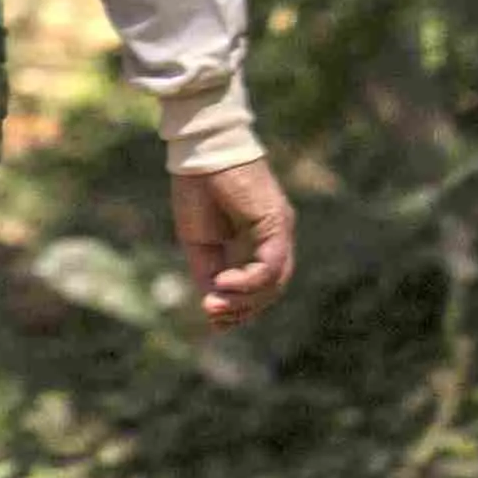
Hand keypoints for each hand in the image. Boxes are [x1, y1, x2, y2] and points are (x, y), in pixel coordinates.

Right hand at [171, 156, 297, 326]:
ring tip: (214, 304)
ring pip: (275, 283)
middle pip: (271, 291)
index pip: (260, 287)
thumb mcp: (198, 242)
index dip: (240, 309)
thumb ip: (208, 271)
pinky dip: (248, 280)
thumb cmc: (197, 190)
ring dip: (244, 300)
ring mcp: (280, 232)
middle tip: (211, 315)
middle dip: (242, 310)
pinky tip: (223, 282)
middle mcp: (275, 240)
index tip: (216, 324)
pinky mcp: (276, 224)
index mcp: (257, 243)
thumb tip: (213, 302)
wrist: (201, 153)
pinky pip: (271, 265)